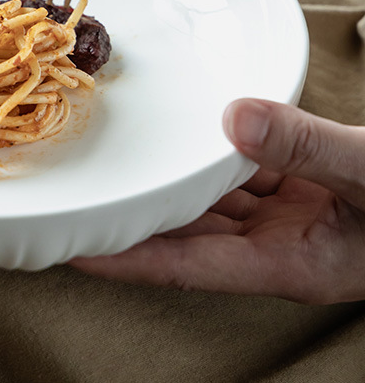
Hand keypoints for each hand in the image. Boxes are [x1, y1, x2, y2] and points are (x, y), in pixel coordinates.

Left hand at [71, 98, 364, 303]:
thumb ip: (310, 149)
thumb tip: (235, 116)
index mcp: (288, 263)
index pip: (183, 266)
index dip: (124, 258)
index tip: (72, 244)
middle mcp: (276, 246)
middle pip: (183, 237)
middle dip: (132, 221)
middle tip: (77, 202)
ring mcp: (285, 219)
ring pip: (207, 205)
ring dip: (165, 188)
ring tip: (114, 171)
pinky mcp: (297, 191)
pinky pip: (237, 178)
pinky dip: (207, 161)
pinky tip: (181, 143)